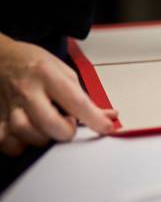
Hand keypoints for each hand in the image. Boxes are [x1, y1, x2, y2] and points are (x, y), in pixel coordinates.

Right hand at [0, 37, 116, 155]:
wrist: (2, 56)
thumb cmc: (36, 65)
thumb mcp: (64, 73)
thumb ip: (85, 98)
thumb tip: (109, 117)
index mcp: (48, 75)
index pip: (76, 102)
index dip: (94, 119)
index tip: (107, 129)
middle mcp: (27, 90)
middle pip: (49, 123)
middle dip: (65, 131)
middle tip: (68, 126)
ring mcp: (9, 104)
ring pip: (24, 133)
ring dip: (42, 138)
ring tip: (47, 130)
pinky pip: (6, 141)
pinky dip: (18, 145)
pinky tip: (27, 138)